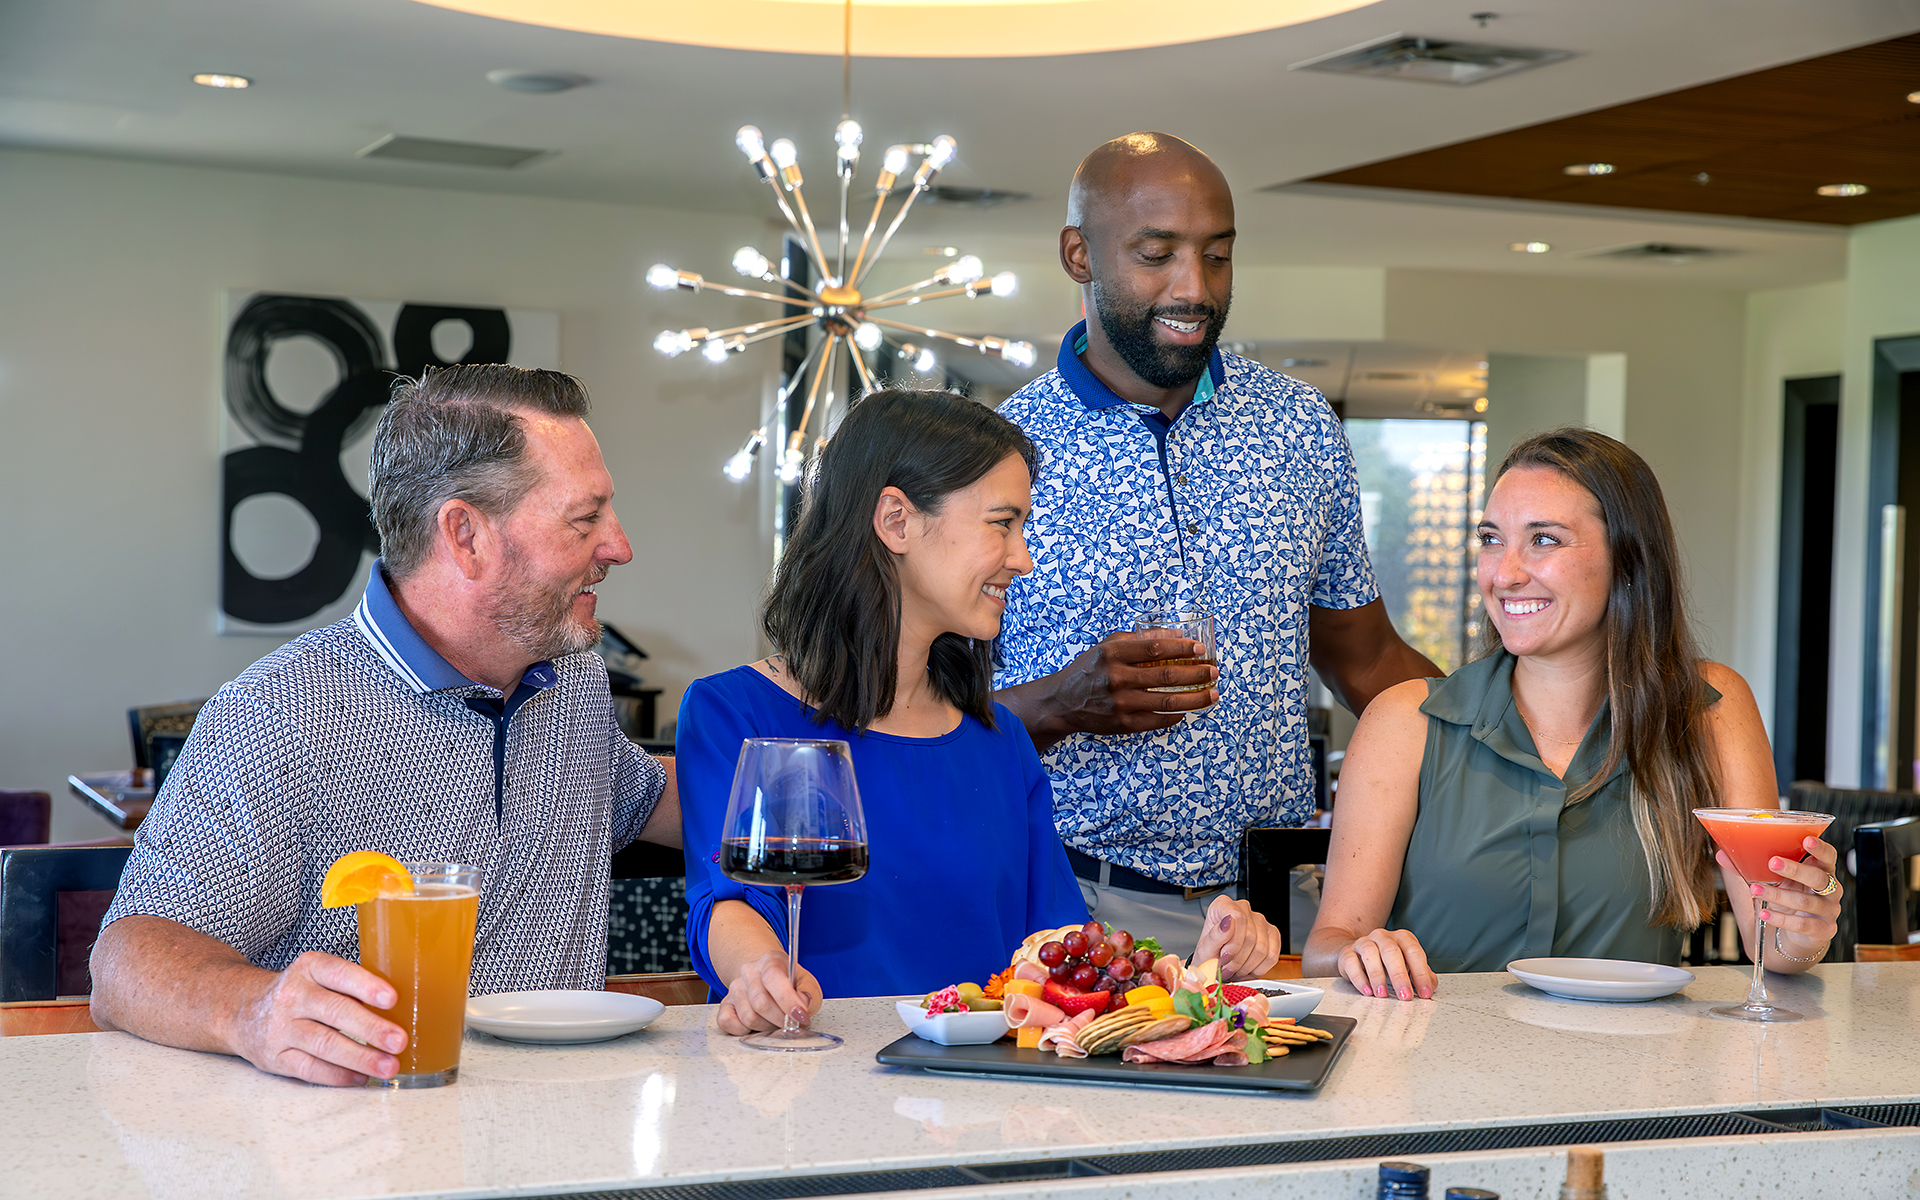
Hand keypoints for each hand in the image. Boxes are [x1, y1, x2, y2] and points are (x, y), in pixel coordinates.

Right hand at [227, 951, 407, 1086]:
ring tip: (388, 1066)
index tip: (392, 998)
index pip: (339, 974)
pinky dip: (338, 1075)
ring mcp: (280, 1028)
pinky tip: (361, 1077)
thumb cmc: (299, 992)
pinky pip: (309, 1068)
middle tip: (399, 1040)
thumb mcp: (318, 976)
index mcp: (309, 968)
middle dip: (371, 1028)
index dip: (366, 986)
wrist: (242, 1010)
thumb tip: (404, 1008)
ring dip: (360, 1057)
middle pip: (336, 1012)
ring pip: (324, 1044)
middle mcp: (293, 995)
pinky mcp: (274, 1056)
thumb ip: (351, 987)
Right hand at [716, 951, 823, 1035]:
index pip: (774, 978)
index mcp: (770, 960)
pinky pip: (728, 1023)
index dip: (788, 1000)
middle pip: (761, 1003)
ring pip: (748, 1017)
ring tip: (775, 1021)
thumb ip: (809, 992)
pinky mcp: (725, 1004)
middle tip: (790, 1023)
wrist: (766, 978)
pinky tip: (756, 1024)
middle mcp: (749, 971)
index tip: (801, 1016)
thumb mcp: (805, 981)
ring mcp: (734, 988)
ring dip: (766, 1026)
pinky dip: (744, 1031)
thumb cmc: (788, 982)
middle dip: (780, 1019)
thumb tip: (802, 1006)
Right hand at [1033, 633, 1218, 736]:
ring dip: (1196, 698)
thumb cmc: (1090, 669)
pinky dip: (1176, 715)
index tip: (1200, 648)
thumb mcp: (1108, 646)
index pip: (1156, 648)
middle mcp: (1116, 678)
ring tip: (1213, 694)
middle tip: (1214, 672)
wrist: (1063, 702)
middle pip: (1167, 675)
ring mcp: (1120, 704)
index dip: (1182, 648)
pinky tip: (1187, 710)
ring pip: (1168, 701)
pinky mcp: (1123, 725)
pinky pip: (1158, 720)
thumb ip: (1140, 639)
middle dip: (1196, 673)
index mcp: (1113, 654)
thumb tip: (1177, 635)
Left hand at [1193, 896, 1281, 980]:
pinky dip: (1258, 969)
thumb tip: (1228, 922)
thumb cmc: (1209, 955)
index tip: (1224, 956)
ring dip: (1247, 967)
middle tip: (1226, 968)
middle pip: (1251, 936)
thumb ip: (1215, 936)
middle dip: (1237, 960)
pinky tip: (1246, 970)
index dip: (1233, 942)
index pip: (1238, 918)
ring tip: (1235, 970)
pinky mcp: (1272, 935)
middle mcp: (1243, 909)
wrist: (1215, 965)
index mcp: (1223, 905)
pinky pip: (1272, 956)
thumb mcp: (1204, 949)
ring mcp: (1260, 921)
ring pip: (1262, 949)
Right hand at [1335, 928, 1435, 1000]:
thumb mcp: (1407, 966)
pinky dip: (1359, 978)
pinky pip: (1351, 962)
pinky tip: (1367, 990)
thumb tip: (1430, 987)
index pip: (1414, 952)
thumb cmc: (1387, 962)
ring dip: (1377, 976)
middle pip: (1392, 951)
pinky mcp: (1347, 953)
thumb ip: (1421, 974)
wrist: (1358, 955)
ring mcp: (1364, 942)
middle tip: (1405, 995)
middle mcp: (1383, 936)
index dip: (1421, 973)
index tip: (1424, 992)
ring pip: (1370, 954)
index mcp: (1402, 938)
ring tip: (1383, 995)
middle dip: (1400, 976)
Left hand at [1740, 836, 1842, 962]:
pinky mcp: (1823, 930)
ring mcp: (1829, 911)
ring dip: (1778, 895)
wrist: (1791, 935)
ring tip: (1755, 890)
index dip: (1820, 848)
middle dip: (1795, 869)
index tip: (1807, 839)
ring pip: (1805, 901)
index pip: (1828, 856)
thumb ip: (1749, 867)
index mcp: (1820, 871)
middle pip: (1818, 877)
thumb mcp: (1770, 880)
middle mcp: (1830, 890)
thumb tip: (1722, 854)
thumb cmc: (1786, 899)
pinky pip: (1803, 924)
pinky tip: (1765, 913)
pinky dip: (1782, 919)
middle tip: (1773, 862)